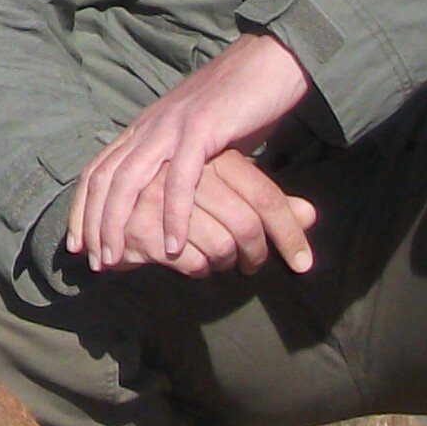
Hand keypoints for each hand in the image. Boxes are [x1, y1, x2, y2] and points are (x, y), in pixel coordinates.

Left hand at [65, 33, 319, 277]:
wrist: (269, 61)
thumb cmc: (238, 103)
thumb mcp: (196, 135)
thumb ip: (177, 161)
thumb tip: (167, 197)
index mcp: (145, 127)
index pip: (98, 169)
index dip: (83, 207)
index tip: (77, 243)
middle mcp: (149, 125)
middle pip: (105, 179)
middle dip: (93, 222)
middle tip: (94, 261)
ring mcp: (172, 125)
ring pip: (130, 180)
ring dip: (119, 224)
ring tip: (118, 259)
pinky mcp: (202, 128)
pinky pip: (180, 179)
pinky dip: (174, 215)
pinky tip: (174, 247)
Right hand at [144, 148, 321, 277]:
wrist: (114, 202)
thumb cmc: (177, 193)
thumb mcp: (225, 185)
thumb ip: (265, 200)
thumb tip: (312, 216)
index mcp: (211, 155)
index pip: (265, 197)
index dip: (290, 234)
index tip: (302, 262)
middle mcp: (187, 172)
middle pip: (247, 225)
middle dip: (256, 255)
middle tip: (252, 267)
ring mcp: (161, 199)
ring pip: (221, 246)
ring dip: (225, 264)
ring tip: (220, 263)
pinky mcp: (143, 229)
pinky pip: (193, 261)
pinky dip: (200, 270)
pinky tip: (195, 264)